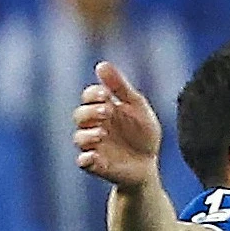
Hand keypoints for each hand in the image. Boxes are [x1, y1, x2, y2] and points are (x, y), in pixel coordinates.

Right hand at [73, 61, 165, 188]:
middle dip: (90, 112)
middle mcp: (94, 126)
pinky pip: (83, 162)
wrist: (150, 164)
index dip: (93, 93)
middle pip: (80, 115)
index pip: (89, 97)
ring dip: (87, 134)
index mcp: (103, 109)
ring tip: (102, 133)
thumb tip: (101, 64)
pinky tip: (95, 155)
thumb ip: (120, 87)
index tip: (105, 94)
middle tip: (107, 111)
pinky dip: (86, 158)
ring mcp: (93, 146)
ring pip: (79, 138)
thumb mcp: (137, 107)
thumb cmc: (142, 133)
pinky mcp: (96, 165)